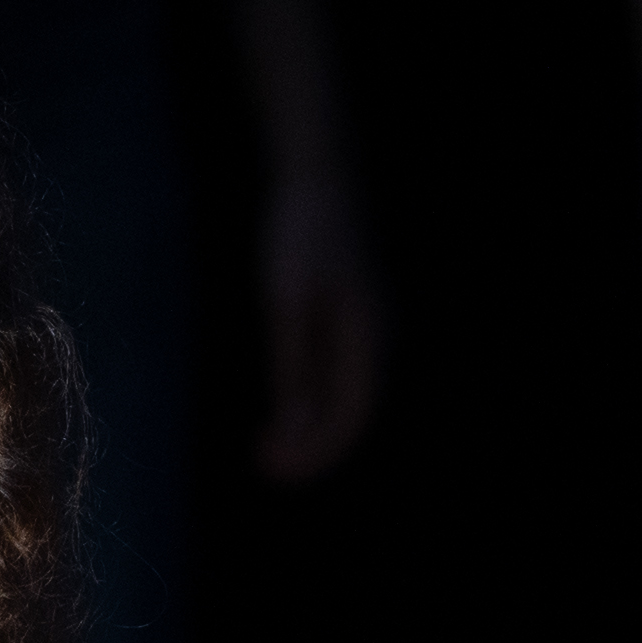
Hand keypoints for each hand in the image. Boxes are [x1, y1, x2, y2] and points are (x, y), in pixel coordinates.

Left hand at [248, 170, 387, 483]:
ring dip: (309, 425)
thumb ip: (292, 365)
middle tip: (262, 462)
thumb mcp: (286, 301)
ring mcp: (369, 328)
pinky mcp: (352, 319)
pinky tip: (283, 405)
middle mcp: (378, 338)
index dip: (315, 453)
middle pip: (352, 413)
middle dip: (310, 446)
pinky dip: (311, 397)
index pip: (351, 418)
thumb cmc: (301, 231)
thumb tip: (294, 430)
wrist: (318, 172)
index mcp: (368, 337)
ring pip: (346, 396)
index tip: (273, 470)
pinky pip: (338, 374)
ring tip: (266, 444)